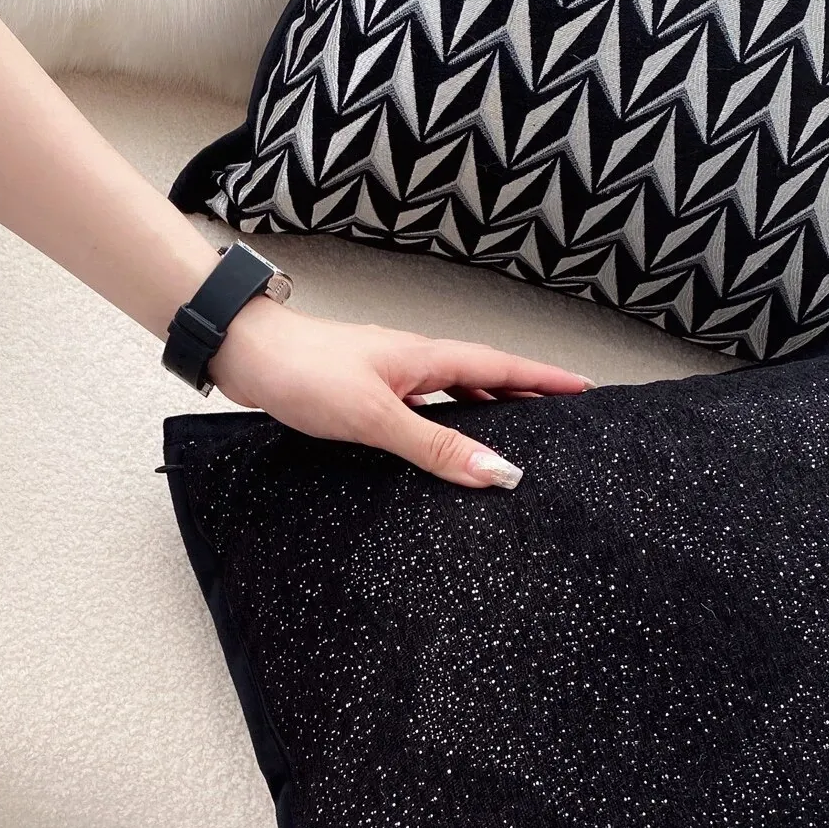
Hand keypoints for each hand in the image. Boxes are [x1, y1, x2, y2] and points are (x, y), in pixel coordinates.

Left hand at [206, 298, 591, 487]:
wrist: (245, 356)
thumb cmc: (303, 372)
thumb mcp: (377, 417)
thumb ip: (436, 447)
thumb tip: (496, 471)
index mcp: (427, 358)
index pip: (502, 367)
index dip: (544, 379)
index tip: (583, 390)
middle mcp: (413, 362)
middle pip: (483, 377)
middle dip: (523, 395)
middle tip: (558, 417)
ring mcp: (388, 375)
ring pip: (451, 392)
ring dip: (484, 409)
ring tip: (513, 434)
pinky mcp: (364, 392)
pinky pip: (422, 406)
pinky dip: (443, 422)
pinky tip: (439, 442)